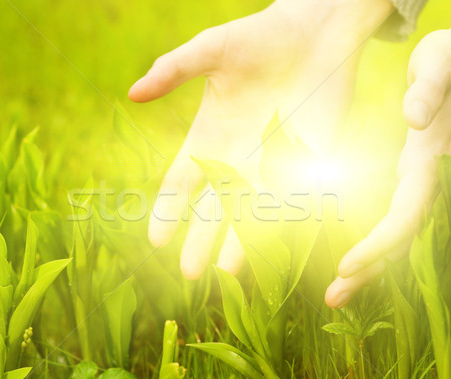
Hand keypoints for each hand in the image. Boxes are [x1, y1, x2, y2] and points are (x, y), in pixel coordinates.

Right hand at [130, 0, 393, 279]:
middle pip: (212, 209)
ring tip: (228, 272)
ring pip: (250, 214)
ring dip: (240, 243)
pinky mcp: (306, 163)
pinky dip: (282, 225)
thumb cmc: (260, 37)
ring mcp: (271, 164)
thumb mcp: (211, 50)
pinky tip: (273, 248)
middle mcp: (235, 159)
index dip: (167, 212)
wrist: (316, 32)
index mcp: (207, 138)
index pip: (180, 184)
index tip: (156, 240)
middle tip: (190, 274)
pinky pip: (292, 201)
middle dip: (199, 241)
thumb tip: (133, 93)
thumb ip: (174, 69)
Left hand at [326, 4, 450, 307]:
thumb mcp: (438, 62)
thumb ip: (427, 89)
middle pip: (400, 239)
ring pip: (397, 237)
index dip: (379, 243)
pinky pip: (394, 223)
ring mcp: (422, 183)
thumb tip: (413, 119)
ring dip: (368, 268)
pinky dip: (375, 247)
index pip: (405, 215)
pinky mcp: (414, 179)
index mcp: (428, 161)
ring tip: (336, 295)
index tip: (346, 264)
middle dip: (368, 271)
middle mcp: (426, 180)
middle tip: (331, 299)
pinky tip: (354, 263)